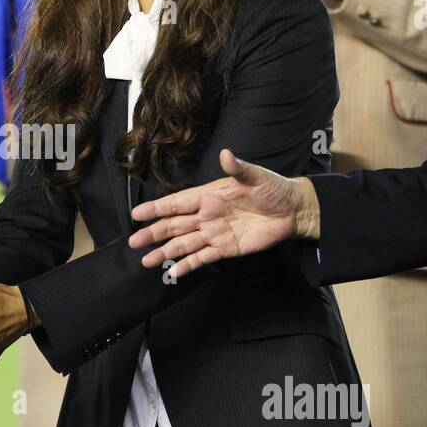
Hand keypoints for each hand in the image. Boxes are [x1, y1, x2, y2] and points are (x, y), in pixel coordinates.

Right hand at [128, 150, 318, 278]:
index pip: (176, 203)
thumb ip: (238, 168)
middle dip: (153, 233)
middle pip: (174, 226)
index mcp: (208, 196)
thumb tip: (227, 154)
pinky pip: (202, 258)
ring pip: (183, 244)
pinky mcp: (225, 249)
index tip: (137, 214)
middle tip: (134, 241)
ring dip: (165, 252)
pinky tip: (172, 272)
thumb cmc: (273, 189)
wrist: (292, 211)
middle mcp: (206, 215)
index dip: (156, 208)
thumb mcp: (256, 177)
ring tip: (146, 261)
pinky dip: (186, 266)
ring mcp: (214, 233)